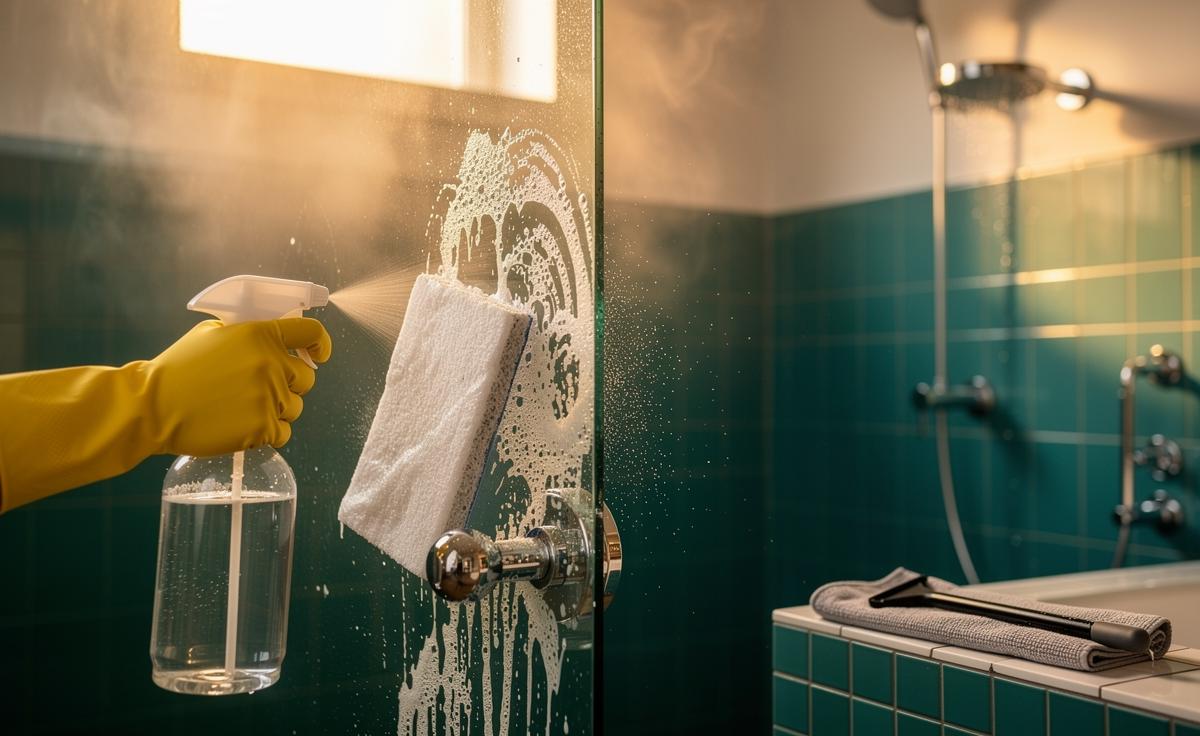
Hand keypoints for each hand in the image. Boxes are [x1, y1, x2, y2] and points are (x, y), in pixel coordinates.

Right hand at [145, 318, 332, 455]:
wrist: (153, 407)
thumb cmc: (178, 370)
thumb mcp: (211, 334)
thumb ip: (247, 333)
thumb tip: (273, 337)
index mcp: (261, 335)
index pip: (311, 332)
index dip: (321, 343)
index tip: (319, 353)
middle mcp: (270, 364)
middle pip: (307, 378)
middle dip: (290, 384)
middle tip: (262, 389)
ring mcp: (268, 397)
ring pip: (295, 407)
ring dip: (277, 409)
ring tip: (244, 409)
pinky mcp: (262, 427)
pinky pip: (283, 432)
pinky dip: (268, 433)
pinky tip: (244, 426)